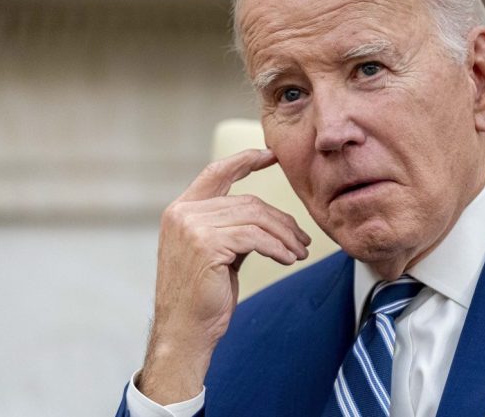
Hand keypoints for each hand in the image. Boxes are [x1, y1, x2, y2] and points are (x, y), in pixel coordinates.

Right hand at [138, 149, 310, 403]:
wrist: (185, 330)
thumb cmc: (203, 295)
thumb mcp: (216, 251)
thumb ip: (231, 227)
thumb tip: (267, 216)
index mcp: (181, 209)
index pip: (217, 173)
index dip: (245, 160)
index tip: (271, 155)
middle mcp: (183, 213)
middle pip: (247, 202)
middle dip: (281, 220)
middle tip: (303, 239)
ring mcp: (192, 227)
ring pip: (255, 219)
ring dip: (284, 236)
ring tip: (299, 252)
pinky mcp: (207, 245)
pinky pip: (256, 238)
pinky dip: (278, 248)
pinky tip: (288, 259)